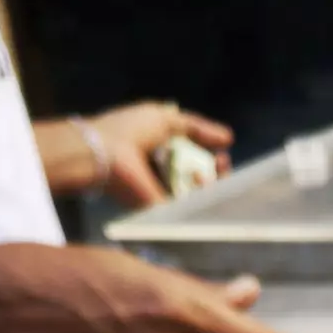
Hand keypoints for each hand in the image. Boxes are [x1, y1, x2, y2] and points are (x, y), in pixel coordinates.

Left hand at [90, 102, 233, 207]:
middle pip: (203, 180)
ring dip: (214, 184)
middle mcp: (166, 177)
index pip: (198, 160)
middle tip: (222, 162)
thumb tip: (228, 138)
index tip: (223, 149)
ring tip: (211, 171)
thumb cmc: (130, 131)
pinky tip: (202, 180)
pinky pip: (191, 210)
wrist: (104, 152)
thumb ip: (196, 127)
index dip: (213, 156)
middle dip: (219, 172)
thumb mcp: (166, 119)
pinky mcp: (164, 212)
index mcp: (164, 155)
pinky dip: (203, 196)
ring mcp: (165, 197)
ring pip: (201, 197)